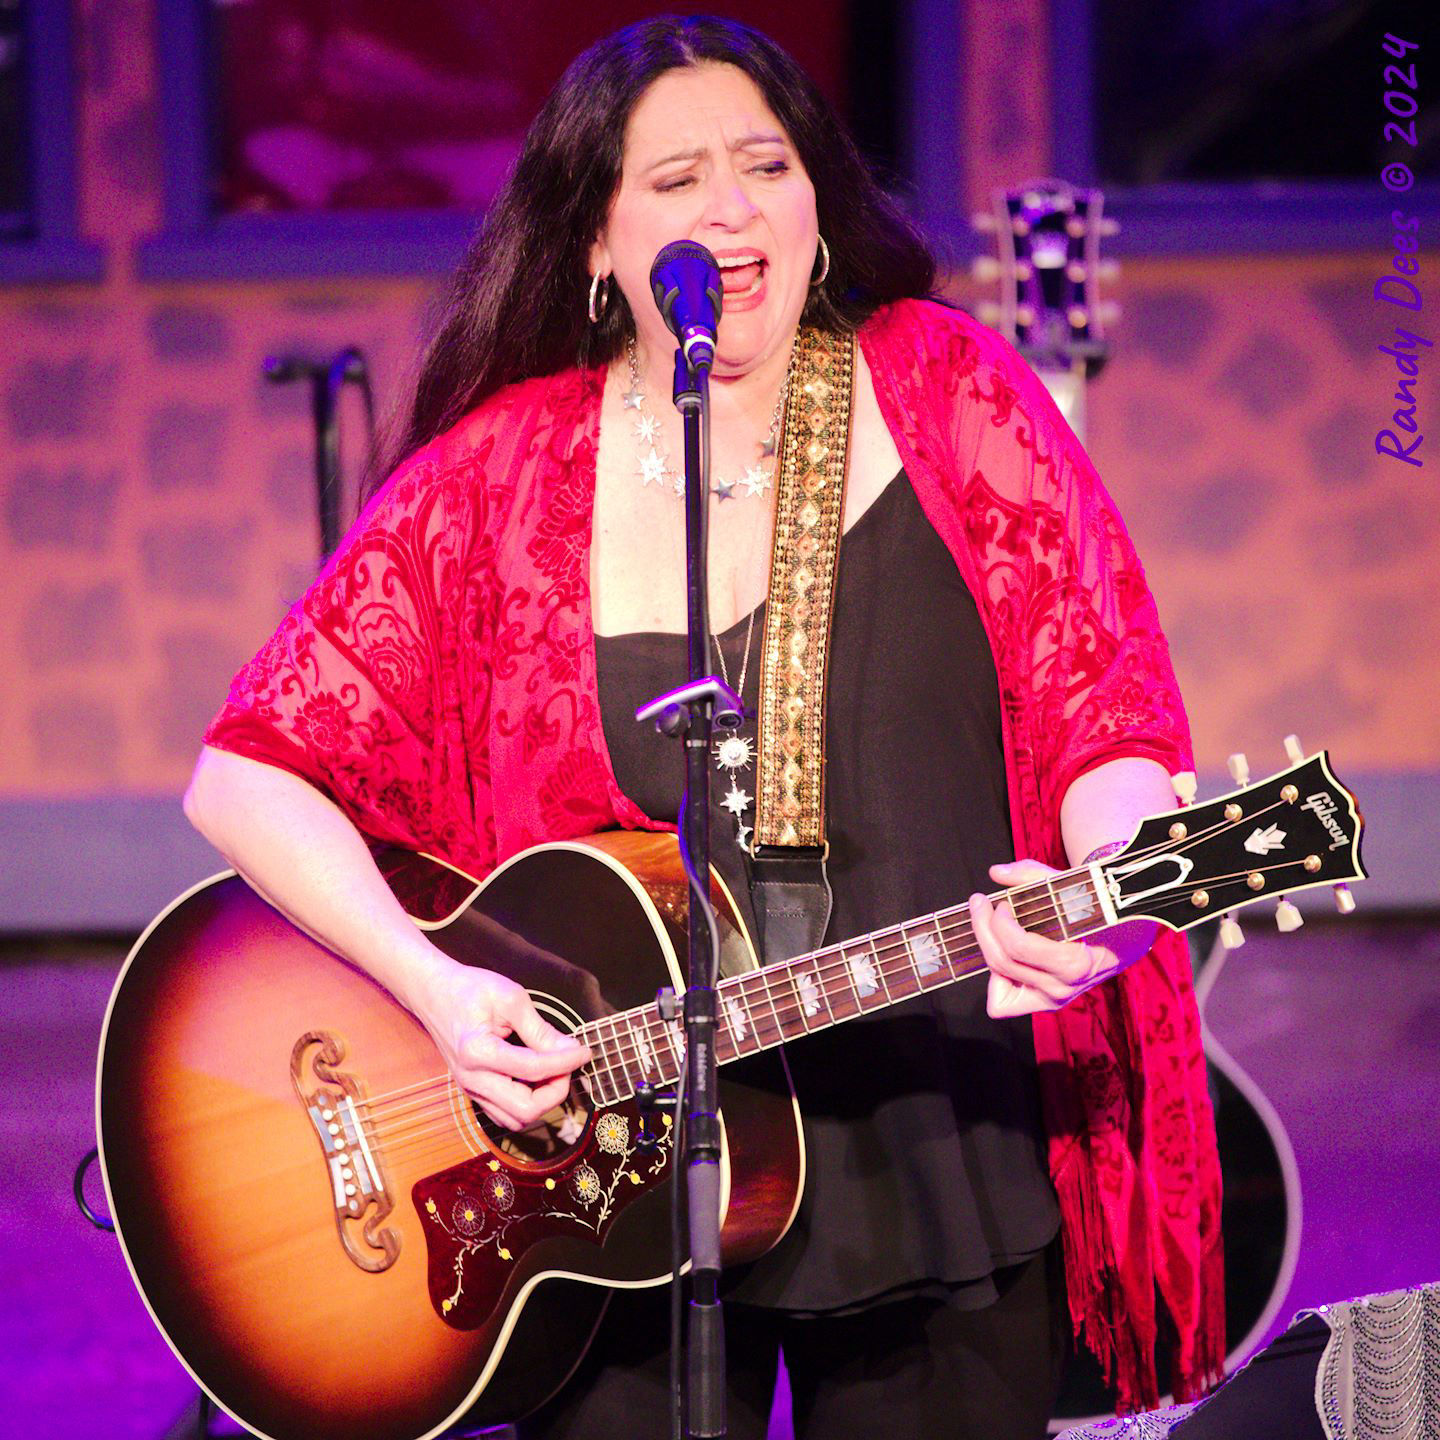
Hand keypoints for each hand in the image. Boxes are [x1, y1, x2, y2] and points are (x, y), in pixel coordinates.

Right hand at [409, 952, 591, 1130]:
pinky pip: (505, 1113)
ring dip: (543, 1101)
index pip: (534, 1070)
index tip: (584, 1050)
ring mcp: (470, 1089)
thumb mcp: (510, 998)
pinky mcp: (473, 1092)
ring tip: (554, 1070)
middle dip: (556, 1090)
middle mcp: (471, 1079)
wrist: (433, 993)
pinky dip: (528, 1102)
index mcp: (478, 1052)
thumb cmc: (469, 989)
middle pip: (525, 1109)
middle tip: (567, 1064)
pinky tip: (537, 1077)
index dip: (566, 1062)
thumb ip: (540, 1029)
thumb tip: (569, 1050)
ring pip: (516, 1119)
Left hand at [970, 860, 1158, 1018]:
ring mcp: (1053, 999)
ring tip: (991, 926)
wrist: (1126, 938)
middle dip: (983, 927)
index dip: (998, 922)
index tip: (1000, 901)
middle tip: (981, 903)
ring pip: (997, 983)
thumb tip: (996, 871)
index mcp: (1074, 962)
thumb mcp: (1072, 886)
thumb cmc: (1097, 908)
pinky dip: (996, 980)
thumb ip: (1032, 875)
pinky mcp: (1044, 1003)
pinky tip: (1003, 952)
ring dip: (988, 949)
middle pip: (1001, 962)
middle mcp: (1062, 988)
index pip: (1017, 947)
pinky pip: (1003, 1004)